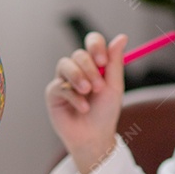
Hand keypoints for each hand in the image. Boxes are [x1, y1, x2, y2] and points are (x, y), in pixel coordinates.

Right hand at [45, 32, 126, 173]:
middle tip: (99, 87)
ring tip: (88, 93)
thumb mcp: (114, 86)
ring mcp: (64, 80)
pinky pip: (59, 85)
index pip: (92, 42)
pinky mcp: (53, 93)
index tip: (103, 61)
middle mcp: (78, 69)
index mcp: (94, 64)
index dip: (96, 46)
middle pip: (79, 54)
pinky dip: (73, 96)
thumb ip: (115, 62)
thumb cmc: (105, 112)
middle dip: (90, 69)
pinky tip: (82, 108)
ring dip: (79, 78)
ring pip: (65, 64)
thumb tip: (122, 37)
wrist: (94, 136)